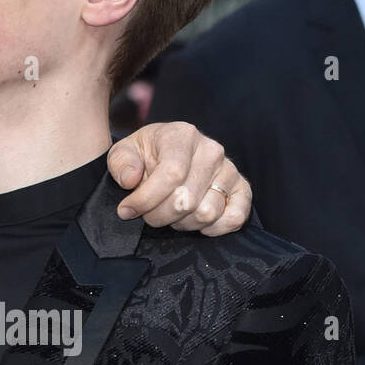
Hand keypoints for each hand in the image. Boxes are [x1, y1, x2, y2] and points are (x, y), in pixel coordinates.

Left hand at [107, 122, 251, 234]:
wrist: (164, 155)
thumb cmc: (144, 155)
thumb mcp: (123, 152)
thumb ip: (121, 163)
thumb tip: (130, 180)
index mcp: (182, 135)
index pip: (171, 174)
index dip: (146, 199)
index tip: (126, 210)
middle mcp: (211, 150)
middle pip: (186, 199)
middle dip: (159, 215)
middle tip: (147, 214)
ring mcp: (229, 170)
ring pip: (207, 213)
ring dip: (181, 223)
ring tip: (168, 214)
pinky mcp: (242, 189)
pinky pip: (235, 218)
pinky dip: (212, 229)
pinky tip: (192, 222)